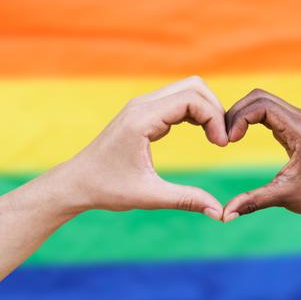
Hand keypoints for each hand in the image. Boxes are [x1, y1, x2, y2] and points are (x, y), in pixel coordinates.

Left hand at [52, 76, 227, 220]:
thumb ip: (187, 200)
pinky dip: (195, 113)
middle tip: (223, 140)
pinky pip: (178, 101)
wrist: (77, 183)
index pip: (191, 99)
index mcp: (142, 119)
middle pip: (194, 87)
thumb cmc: (107, 189)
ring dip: (206, 109)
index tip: (222, 145)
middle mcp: (142, 105)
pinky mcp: (144, 112)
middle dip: (215, 109)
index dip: (214, 118)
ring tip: (216, 138)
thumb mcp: (149, 196)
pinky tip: (203, 135)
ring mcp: (142, 106)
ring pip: (187, 90)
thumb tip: (220, 213)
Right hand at [222, 89, 300, 221]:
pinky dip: (250, 117)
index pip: (262, 106)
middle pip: (259, 97)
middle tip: (223, 138)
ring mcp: (299, 118)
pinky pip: (267, 109)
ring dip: (241, 113)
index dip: (239, 118)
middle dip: (236, 112)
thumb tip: (223, 215)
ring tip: (229, 137)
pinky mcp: (294, 123)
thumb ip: (253, 201)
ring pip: (262, 100)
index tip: (229, 141)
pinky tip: (239, 135)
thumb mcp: (283, 197)